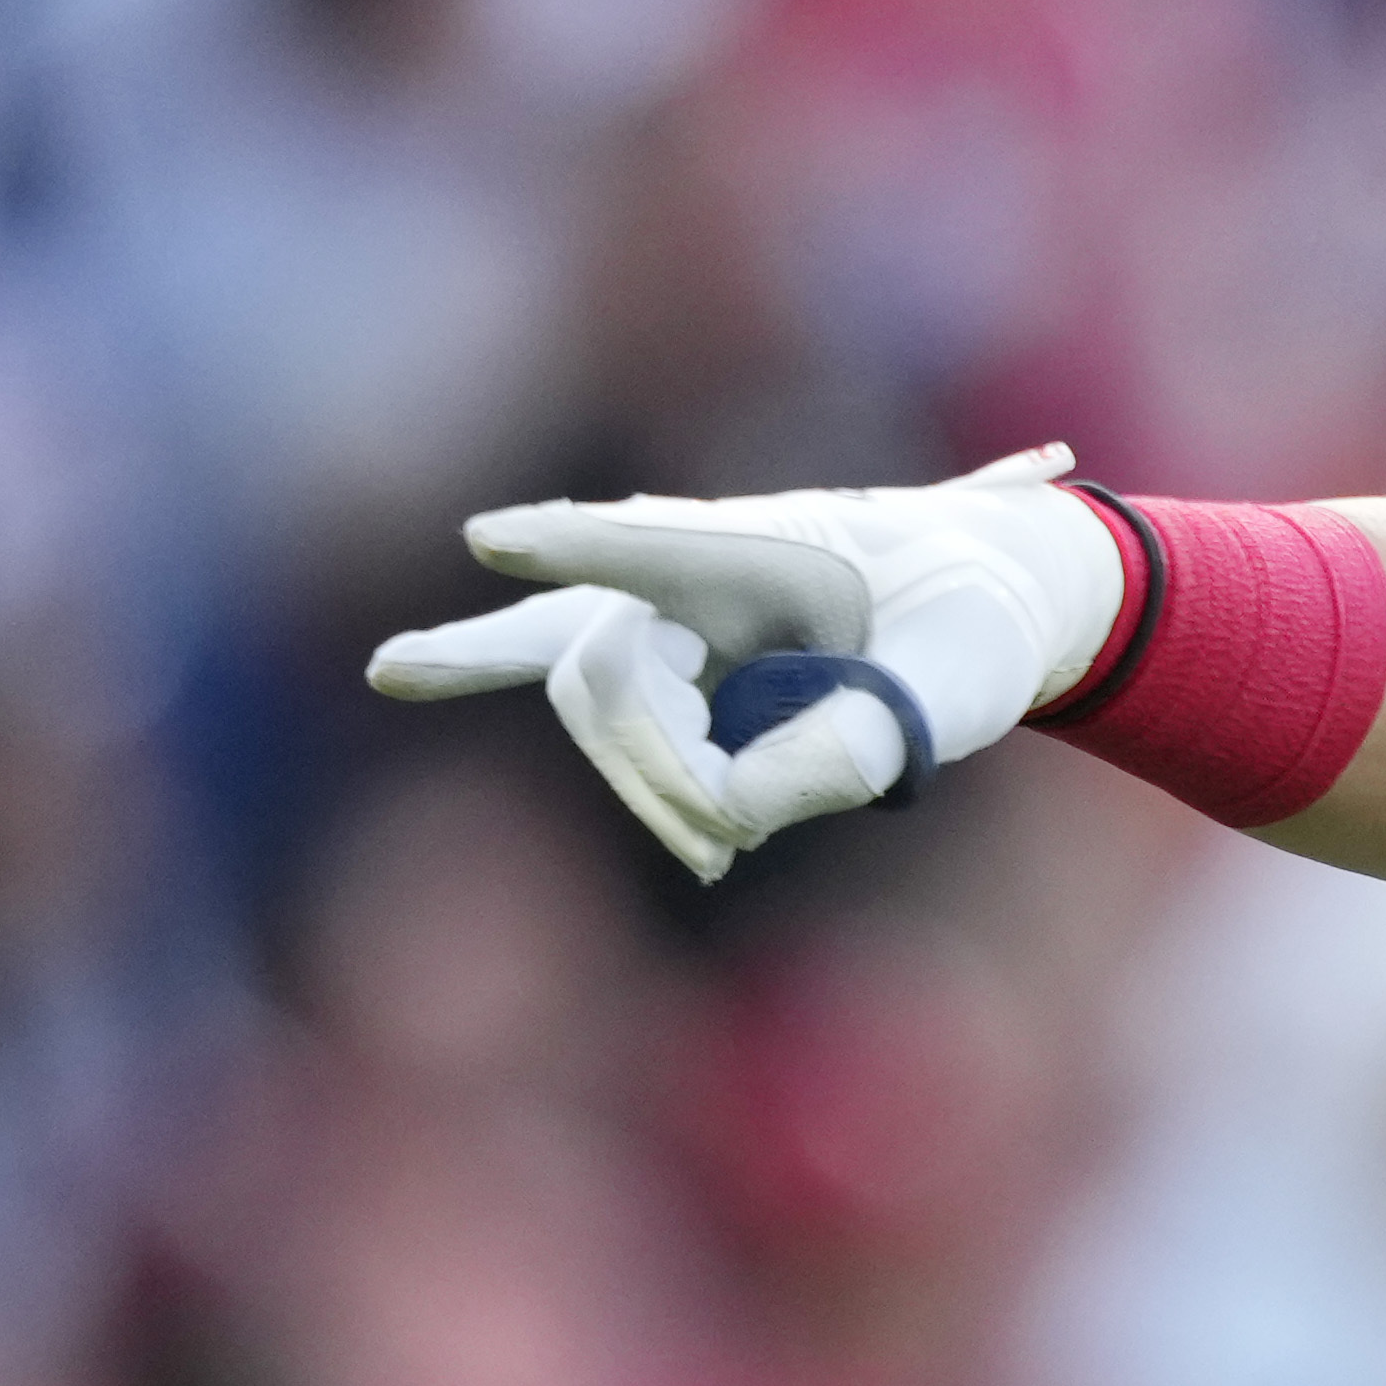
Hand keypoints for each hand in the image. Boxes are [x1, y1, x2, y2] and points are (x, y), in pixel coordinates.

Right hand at [367, 447, 1126, 877]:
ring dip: (626, 765)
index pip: (654, 547)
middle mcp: (701, 563)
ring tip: (630, 805)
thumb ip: (846, 753)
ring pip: (579, 674)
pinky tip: (394, 672)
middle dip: (643, 765)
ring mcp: (671, 599)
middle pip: (603, 665)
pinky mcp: (663, 642)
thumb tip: (727, 820)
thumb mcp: (946, 692)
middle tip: (714, 848)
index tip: (490, 537)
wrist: (991, 581)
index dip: (574, 546)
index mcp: (778, 546)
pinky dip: (474, 660)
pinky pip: (548, 646)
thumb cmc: (974, 619)